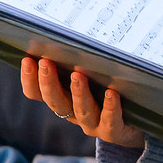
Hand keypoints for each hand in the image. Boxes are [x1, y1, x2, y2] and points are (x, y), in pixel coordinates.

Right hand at [23, 57, 145, 149]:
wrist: (136, 124)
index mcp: (62, 99)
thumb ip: (78, 61)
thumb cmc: (108, 90)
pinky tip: (111, 93)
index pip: (37, 93)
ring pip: (81, 111)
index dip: (30, 79)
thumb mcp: (91, 75)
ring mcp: (93, 124)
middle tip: (45, 63)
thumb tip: (71, 32)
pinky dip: (110, 108)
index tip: (27, 59)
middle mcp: (73, 113)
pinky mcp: (115, 130)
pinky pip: (110, 122)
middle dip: (48, 82)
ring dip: (78, 93)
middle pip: (56, 101)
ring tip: (77, 75)